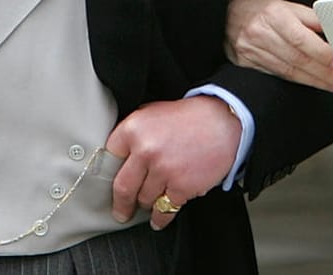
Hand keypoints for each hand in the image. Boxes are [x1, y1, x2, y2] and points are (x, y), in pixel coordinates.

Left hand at [105, 96, 240, 229]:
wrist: (224, 121)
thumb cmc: (190, 117)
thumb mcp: (154, 113)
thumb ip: (134, 132)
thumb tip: (118, 156)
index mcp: (134, 128)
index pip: (109, 158)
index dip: (109, 174)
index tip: (107, 186)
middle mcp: (145, 149)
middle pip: (123, 188)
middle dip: (121, 205)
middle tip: (120, 213)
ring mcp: (163, 170)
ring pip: (144, 200)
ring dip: (146, 205)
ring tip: (148, 206)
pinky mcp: (181, 186)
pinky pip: (165, 210)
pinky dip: (161, 218)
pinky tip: (159, 220)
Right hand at [225, 0, 332, 91]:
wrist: (229, 17)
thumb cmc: (263, 11)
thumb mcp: (288, 7)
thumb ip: (312, 19)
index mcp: (274, 15)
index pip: (301, 39)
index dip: (322, 54)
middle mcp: (261, 34)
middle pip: (297, 59)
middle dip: (324, 73)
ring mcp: (252, 51)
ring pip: (288, 72)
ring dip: (315, 81)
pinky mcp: (248, 64)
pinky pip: (278, 76)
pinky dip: (298, 81)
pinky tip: (313, 83)